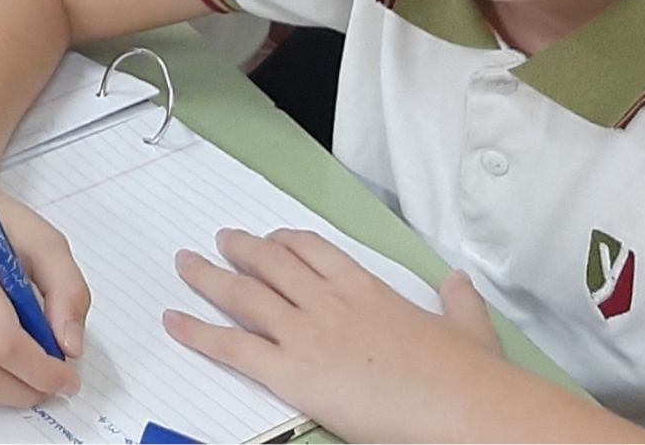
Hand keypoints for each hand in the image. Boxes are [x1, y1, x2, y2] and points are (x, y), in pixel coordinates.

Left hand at [167, 229, 507, 440]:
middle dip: (241, 249)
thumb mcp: (468, 327)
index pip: (315, 251)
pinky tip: (173, 321)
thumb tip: (460, 282)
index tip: (272, 238)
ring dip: (208, 277)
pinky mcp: (292, 373)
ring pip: (243, 295)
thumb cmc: (471, 374)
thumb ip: (458, 301)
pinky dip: (197, 333)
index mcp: (367, 289)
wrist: (465, 406)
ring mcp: (306, 334)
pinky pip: (233, 349)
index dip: (286, 242)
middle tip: (219, 240)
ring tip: (185, 263)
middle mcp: (328, 302)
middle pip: (271, 264)